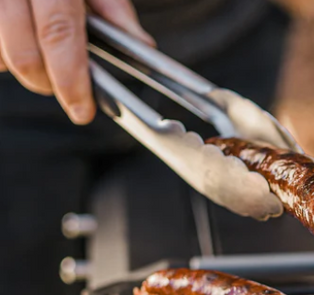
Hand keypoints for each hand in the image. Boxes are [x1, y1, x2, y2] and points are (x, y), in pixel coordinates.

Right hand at [0, 0, 152, 123]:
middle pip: (23, 55)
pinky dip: (2, 55)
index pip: (58, 33)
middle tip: (65, 88)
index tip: (82, 109)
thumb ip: (113, 8)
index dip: (71, 80)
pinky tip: (17, 41)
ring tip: (40, 56)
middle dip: (47, 84)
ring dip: (21, 69)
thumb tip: (143, 46)